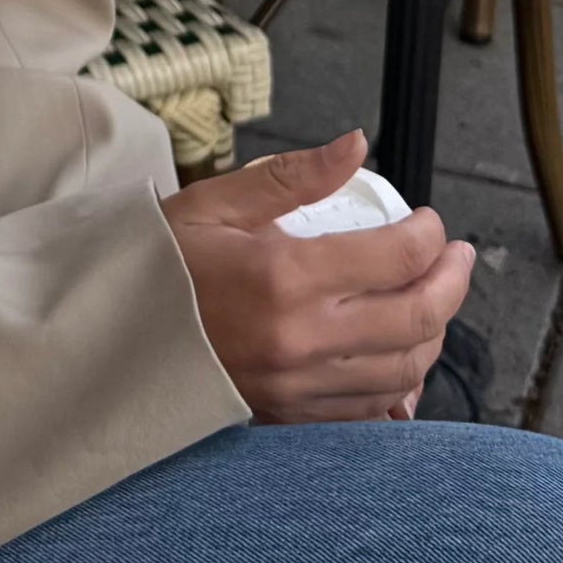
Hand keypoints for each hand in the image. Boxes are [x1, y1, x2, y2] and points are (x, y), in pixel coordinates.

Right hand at [160, 129, 473, 424]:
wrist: (106, 338)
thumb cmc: (157, 263)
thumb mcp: (216, 203)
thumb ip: (293, 177)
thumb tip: (357, 145)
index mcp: (284, 275)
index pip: (395, 256)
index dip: (428, 235)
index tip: (429, 220)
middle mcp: (300, 338)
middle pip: (416, 316)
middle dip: (452, 281)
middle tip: (457, 257)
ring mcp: (298, 386)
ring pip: (403, 368)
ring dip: (433, 332)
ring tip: (433, 299)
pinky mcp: (288, 417)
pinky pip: (368, 410)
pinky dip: (399, 385)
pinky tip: (402, 358)